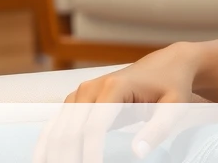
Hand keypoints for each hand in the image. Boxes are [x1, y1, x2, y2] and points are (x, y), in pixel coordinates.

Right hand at [33, 43, 203, 162]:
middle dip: (70, 157)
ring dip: (55, 154)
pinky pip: (57, 125)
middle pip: (71, 131)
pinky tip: (42, 160)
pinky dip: (48, 145)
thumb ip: (157, 129)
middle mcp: (91, 88)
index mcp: (114, 87)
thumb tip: (137, 152)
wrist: (166, 65)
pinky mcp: (77, 100)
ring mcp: (81, 93)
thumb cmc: (172, 85)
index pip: (93, 128)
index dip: (90, 154)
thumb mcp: (175, 106)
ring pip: (59, 129)